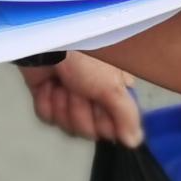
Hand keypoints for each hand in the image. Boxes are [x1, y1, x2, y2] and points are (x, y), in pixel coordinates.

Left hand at [20, 52, 143, 145]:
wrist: (49, 38)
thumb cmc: (86, 55)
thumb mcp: (112, 85)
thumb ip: (126, 115)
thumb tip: (135, 142)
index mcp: (114, 91)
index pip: (112, 129)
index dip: (103, 120)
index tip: (100, 101)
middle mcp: (93, 95)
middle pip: (89, 130)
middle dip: (80, 110)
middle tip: (79, 87)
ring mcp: (68, 95)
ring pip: (67, 125)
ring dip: (62, 104)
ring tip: (62, 82)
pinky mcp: (45, 94)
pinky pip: (46, 116)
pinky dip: (46, 101)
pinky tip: (48, 84)